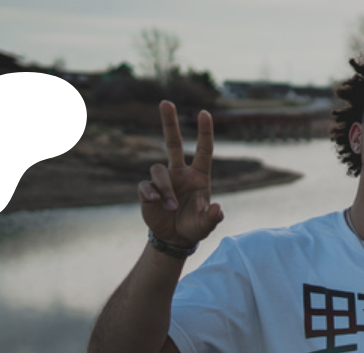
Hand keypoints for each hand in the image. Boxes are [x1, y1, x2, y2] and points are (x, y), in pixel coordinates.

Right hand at [139, 100, 223, 248]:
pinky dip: (150, 193)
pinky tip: (155, 202)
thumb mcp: (206, 225)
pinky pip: (145, 185)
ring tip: (171, 207)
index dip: (205, 133)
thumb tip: (218, 209)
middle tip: (166, 102)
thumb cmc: (194, 227)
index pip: (203, 151)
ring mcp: (163, 181)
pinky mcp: (148, 191)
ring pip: (158, 170)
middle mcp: (180, 173)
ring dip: (165, 188)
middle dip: (169, 122)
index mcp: (199, 177)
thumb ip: (213, 218)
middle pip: (173, 143)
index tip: (205, 113)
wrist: (175, 238)